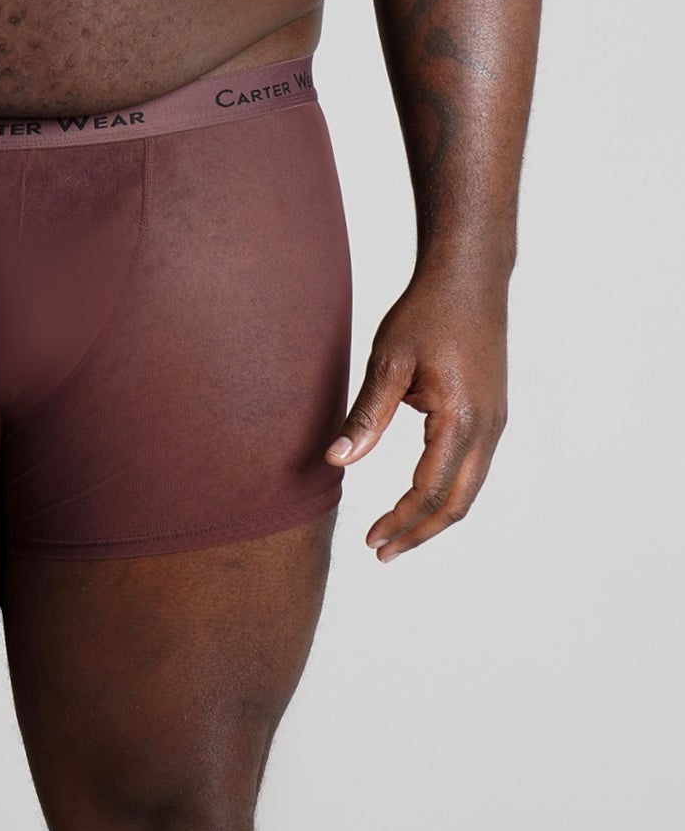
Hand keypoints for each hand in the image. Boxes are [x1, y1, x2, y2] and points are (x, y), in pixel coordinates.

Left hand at [324, 269, 507, 561]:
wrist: (470, 278)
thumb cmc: (427, 313)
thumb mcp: (389, 361)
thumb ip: (366, 416)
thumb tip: (336, 461)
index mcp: (461, 419)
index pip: (428, 491)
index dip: (399, 521)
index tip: (370, 540)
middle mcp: (487, 428)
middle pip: (457, 503)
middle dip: (419, 533)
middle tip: (381, 552)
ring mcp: (495, 422)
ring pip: (469, 489)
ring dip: (435, 517)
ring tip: (398, 534)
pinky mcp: (493, 413)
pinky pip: (473, 469)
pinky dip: (448, 493)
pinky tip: (421, 497)